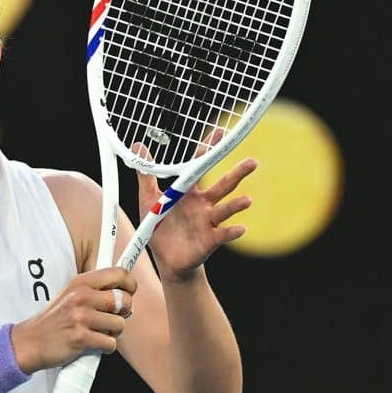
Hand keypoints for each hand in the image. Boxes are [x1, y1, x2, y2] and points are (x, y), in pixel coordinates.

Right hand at [11, 267, 134, 373]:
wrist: (31, 341)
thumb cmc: (55, 320)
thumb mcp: (72, 295)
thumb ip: (95, 291)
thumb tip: (125, 292)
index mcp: (81, 282)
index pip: (119, 273)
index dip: (130, 284)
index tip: (128, 293)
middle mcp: (82, 296)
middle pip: (125, 300)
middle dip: (124, 312)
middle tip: (113, 317)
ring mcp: (81, 317)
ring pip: (120, 324)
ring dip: (113, 332)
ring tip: (97, 332)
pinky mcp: (81, 338)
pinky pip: (110, 343)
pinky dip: (105, 347)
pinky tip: (92, 344)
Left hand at [134, 130, 256, 280]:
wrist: (166, 259)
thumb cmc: (159, 226)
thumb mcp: (149, 199)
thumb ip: (146, 175)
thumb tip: (138, 146)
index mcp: (188, 192)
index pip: (200, 166)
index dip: (209, 150)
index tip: (221, 133)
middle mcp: (203, 204)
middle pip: (223, 185)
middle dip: (237, 174)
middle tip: (252, 162)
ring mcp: (209, 221)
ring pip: (225, 209)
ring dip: (236, 205)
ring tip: (247, 200)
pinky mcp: (210, 240)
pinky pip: (223, 234)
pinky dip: (232, 231)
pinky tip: (241, 228)